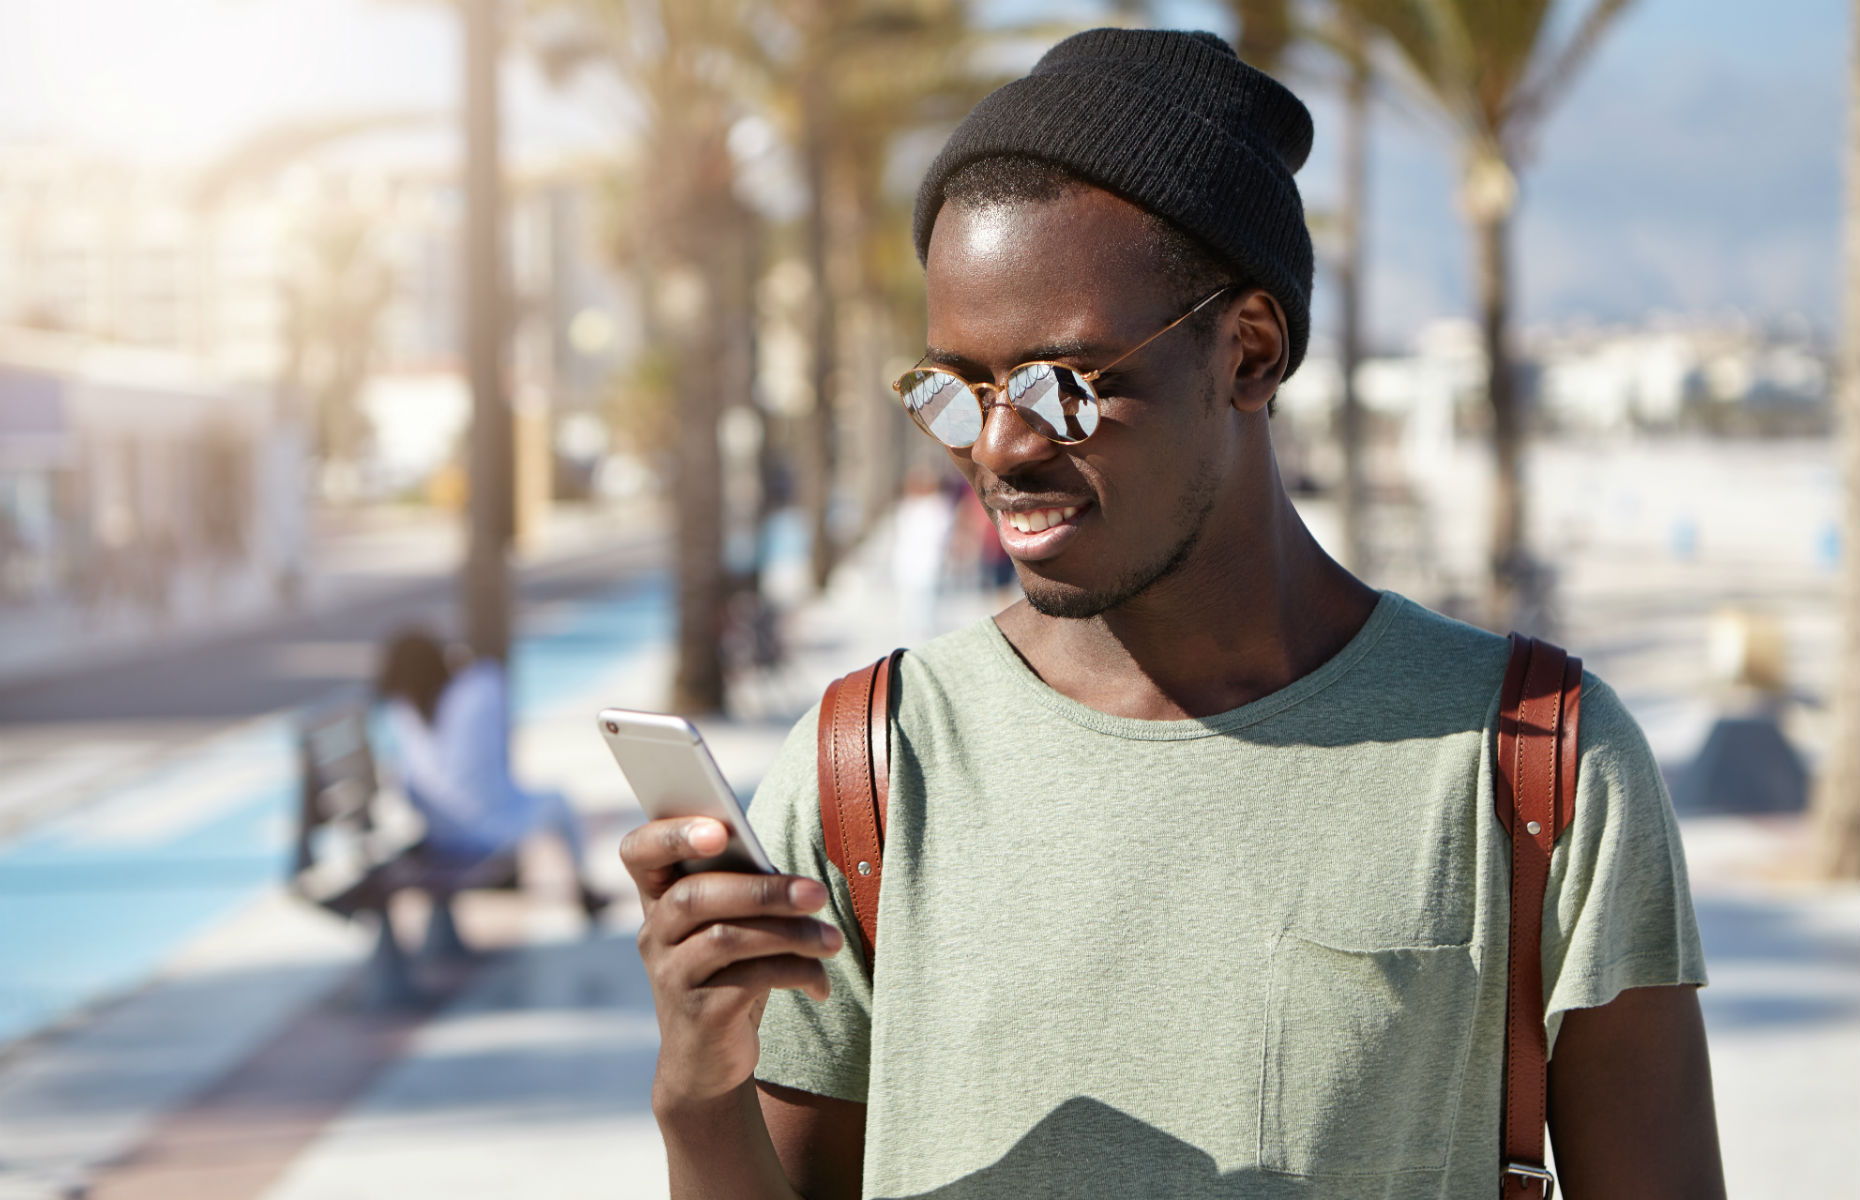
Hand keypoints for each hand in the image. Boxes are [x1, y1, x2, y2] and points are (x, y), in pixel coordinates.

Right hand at [620, 817, 842, 1111]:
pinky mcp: (698, 1015)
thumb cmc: (729, 976)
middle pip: (695, 896)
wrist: (708, 1063)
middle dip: (763, 891)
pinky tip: (820, 983)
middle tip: (816, 894)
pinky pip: (750, 979)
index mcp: (658, 900)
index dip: (670, 835)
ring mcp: (670, 976)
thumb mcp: (728, 930)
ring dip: (791, 934)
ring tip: (832, 941)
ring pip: (727, 938)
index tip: (719, 829)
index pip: (638, 852)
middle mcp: (654, 935)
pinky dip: (795, 973)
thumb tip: (795, 885)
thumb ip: (743, 895)